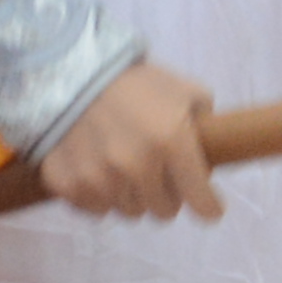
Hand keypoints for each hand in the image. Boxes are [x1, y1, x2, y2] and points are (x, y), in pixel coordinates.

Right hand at [31, 59, 222, 221]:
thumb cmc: (134, 81)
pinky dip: (100, 196)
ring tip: (127, 170)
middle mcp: (136, 166)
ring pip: (129, 211)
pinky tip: (99, 172)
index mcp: (171, 142)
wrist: (71, 71)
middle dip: (167, 195)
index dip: (209, 206)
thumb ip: (204, 123)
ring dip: (133, 196)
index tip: (210, 208)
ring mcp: (99, 178)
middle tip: (159, 175)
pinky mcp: (68, 185)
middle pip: (164, 211)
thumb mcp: (184, 90)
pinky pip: (95, 209)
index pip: (201, 200)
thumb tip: (214, 150)